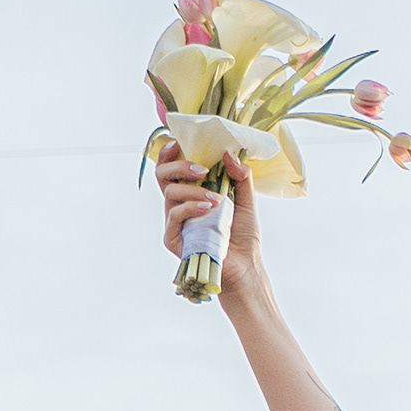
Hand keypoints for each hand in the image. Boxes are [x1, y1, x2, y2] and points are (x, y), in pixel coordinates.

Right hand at [155, 140, 268, 303]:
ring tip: (217, 200)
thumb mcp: (247, 200)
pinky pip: (174, 216)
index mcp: (192, 193)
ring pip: (170, 193)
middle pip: (162, 176)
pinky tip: (208, 209)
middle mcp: (180, 205)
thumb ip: (240, 176)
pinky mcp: (173, 239)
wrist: (246, 267)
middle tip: (202, 169)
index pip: (172, 169)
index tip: (179, 143)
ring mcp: (175, 223)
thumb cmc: (243, 236)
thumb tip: (228, 153)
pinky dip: (190, 207)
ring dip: (194, 190)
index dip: (169, 153)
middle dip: (179, 166)